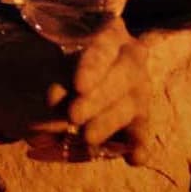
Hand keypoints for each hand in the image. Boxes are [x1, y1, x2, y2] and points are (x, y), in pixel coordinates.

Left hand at [59, 19, 150, 154]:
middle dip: (99, 98)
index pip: (104, 45)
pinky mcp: (140, 117)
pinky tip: (134, 158)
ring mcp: (139, 88)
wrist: (61, 81)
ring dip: (110, 122)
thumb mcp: (48, 61)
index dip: (93, 66)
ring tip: (88, 138)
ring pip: (132, 104)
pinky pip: (142, 130)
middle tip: (74, 116)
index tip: (79, 85)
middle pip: (124, 75)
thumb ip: (55, 77)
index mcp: (109, 33)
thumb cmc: (52, 62)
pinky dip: (139, 145)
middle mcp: (131, 57)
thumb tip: (57, 101)